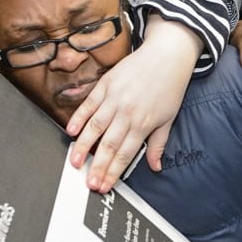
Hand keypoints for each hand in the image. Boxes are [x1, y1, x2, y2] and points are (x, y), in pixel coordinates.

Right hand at [67, 14, 200, 188]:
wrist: (167, 55)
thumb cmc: (170, 86)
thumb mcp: (169, 118)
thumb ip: (158, 144)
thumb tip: (155, 166)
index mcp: (143, 123)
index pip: (125, 154)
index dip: (113, 173)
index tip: (104, 186)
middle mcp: (127, 113)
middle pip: (108, 145)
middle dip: (97, 167)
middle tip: (88, 183)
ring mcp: (114, 98)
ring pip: (94, 127)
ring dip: (83, 147)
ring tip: (74, 162)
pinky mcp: (105, 85)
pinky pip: (88, 105)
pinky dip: (78, 118)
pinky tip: (71, 131)